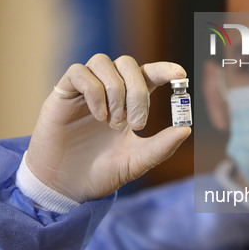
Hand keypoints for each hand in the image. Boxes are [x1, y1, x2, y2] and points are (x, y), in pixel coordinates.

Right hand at [25, 54, 191, 202]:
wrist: (66, 187)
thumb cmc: (101, 173)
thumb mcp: (137, 162)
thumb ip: (161, 147)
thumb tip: (186, 129)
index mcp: (128, 102)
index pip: (147, 74)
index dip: (164, 69)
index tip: (180, 75)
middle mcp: (108, 90)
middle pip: (127, 64)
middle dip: (137, 91)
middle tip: (136, 123)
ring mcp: (85, 90)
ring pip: (103, 62)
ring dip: (115, 90)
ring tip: (113, 122)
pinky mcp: (63, 93)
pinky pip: (78, 72)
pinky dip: (94, 90)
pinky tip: (98, 116)